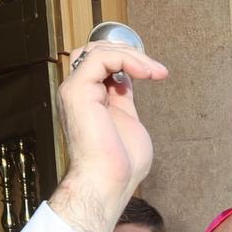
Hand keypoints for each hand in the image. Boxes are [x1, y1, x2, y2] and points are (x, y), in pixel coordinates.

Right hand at [46, 42, 169, 231]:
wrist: (109, 182)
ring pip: (99, 49)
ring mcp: (75, 90)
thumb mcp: (128, 120)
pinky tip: (146, 74)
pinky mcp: (77, 90)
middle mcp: (79, 91)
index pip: (102, 62)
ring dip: (133, 55)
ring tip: (155, 72)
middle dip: (132, 53)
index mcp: (89, 98)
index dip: (128, 60)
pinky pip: (100, 57)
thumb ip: (124, 98)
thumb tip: (129, 78)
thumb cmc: (121, 164)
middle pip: (98, 50)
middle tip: (156, 70)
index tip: (154, 73)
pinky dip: (127, 59)